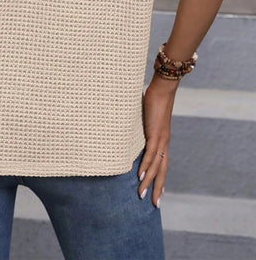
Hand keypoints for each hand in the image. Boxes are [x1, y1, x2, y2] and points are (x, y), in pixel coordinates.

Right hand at [137, 74, 177, 206]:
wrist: (163, 88)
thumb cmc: (154, 98)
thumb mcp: (145, 116)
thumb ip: (140, 124)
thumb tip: (129, 124)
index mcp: (162, 139)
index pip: (162, 164)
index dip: (160, 178)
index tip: (157, 192)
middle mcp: (164, 142)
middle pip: (162, 170)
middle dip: (157, 188)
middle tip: (154, 204)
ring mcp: (161, 139)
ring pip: (156, 166)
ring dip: (149, 181)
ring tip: (141, 194)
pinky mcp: (155, 134)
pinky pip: (150, 154)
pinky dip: (146, 166)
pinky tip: (141, 176)